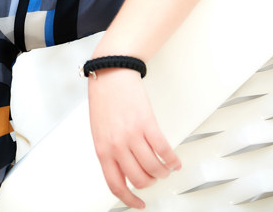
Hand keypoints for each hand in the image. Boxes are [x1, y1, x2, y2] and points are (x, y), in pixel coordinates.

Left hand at [87, 68, 180, 208]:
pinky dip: (172, 160)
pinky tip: (174, 160)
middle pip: (139, 179)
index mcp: (102, 149)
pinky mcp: (148, 125)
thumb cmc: (104, 99)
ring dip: (163, 172)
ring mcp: (132, 136)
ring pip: (154, 168)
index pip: (115, 184)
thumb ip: (109, 150)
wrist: (110, 73)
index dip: (129, 199)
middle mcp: (116, 146)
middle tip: (154, 177)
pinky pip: (164, 151)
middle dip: (150, 182)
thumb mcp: (98, 130)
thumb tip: (122, 170)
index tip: (138, 203)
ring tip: (165, 168)